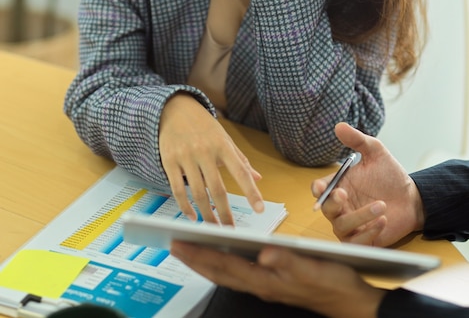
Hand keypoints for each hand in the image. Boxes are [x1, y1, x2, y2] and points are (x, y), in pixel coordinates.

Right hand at [159, 93, 263, 224]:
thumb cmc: (203, 125)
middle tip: (230, 231)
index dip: (251, 192)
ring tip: (213, 228)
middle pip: (217, 189)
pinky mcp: (169, 160)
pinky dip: (185, 206)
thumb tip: (257, 178)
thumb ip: (240, 160)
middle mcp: (204, 150)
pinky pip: (177, 189)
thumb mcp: (224, 138)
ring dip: (206, 215)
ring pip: (198, 192)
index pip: (240, 172)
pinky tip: (192, 217)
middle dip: (225, 213)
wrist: (174, 108)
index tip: (260, 209)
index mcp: (222, 145)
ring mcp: (185, 156)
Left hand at [171, 242, 384, 317]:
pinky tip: (223, 255)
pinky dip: (225, 263)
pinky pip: (240, 272)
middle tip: (173, 245)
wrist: (352, 302)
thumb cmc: (335, 282)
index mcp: (266, 279)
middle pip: (221, 271)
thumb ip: (288, 260)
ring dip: (207, 261)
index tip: (178, 244)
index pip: (225, 266)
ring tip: (190, 249)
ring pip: (229, 273)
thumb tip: (264, 252)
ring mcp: (267, 284)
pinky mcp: (274, 282)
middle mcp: (261, 284)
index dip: (200, 255)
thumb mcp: (314, 268)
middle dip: (195, 259)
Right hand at [312, 123, 424, 246]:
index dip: (318, 190)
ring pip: (342, 226)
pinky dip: (368, 233)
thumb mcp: (376, 152)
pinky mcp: (364, 240)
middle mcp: (341, 207)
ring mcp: (351, 225)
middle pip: (326, 209)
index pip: (319, 190)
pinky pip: (357, 242)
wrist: (412, 198)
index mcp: (339, 186)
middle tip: (344, 194)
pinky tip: (383, 221)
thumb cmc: (389, 176)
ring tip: (382, 206)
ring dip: (359, 217)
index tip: (322, 188)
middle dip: (332, 202)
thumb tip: (339, 126)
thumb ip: (357, 140)